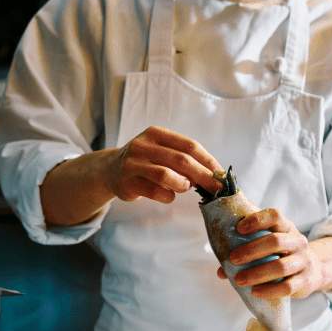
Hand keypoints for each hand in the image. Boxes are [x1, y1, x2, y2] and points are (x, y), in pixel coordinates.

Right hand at [105, 125, 222, 203]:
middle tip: (216, 189)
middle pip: (181, 160)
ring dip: (183, 185)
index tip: (221, 175)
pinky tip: (168, 195)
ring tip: (185, 187)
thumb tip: (214, 175)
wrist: (110, 170)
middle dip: (203, 176)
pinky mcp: (127, 182)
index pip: (190, 146)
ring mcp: (133, 164)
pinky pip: (155, 192)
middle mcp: (143, 145)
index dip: (208, 161)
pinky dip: (168, 196)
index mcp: (157, 134)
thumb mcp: (162, 151)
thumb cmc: (146, 161)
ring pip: (166, 175)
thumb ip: (184, 159)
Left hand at [216, 208, 323, 299]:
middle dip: (251, 250)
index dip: (257, 220)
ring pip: (281, 266)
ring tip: (239, 280)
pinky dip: (269, 290)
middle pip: (276, 241)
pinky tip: (255, 292)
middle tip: (233, 258)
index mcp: (286, 227)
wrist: (314, 270)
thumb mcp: (270, 246)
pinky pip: (287, 287)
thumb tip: (221, 270)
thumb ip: (246, 252)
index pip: (275, 216)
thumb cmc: (283, 255)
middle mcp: (298, 241)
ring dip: (257, 273)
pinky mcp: (305, 280)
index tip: (239, 228)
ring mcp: (304, 261)